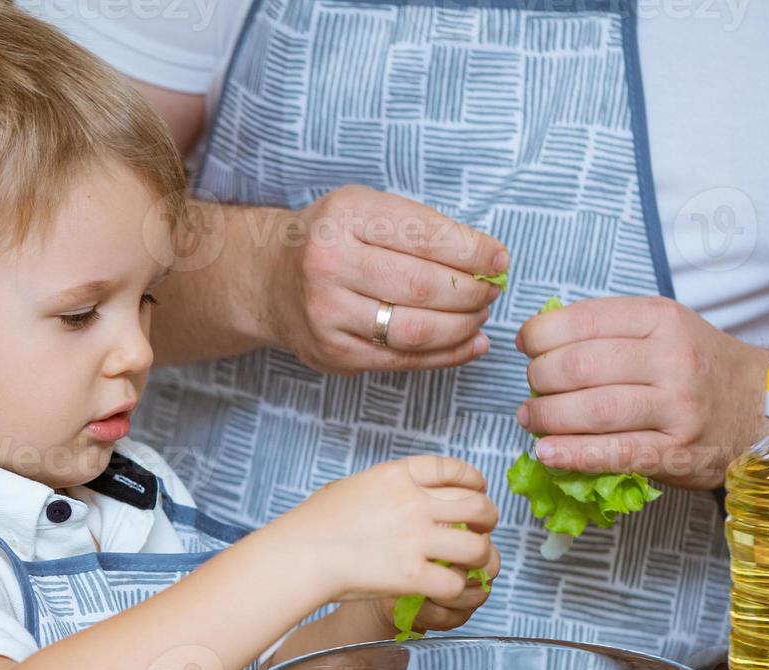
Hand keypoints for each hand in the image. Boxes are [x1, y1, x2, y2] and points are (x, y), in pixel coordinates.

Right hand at [263, 186, 508, 374]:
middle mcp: (329, 264)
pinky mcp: (333, 352)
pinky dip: (446, 355)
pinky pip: (403, 360)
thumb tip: (490, 261)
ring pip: (416, 329)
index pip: (425, 236)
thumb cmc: (332, 239)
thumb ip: (420, 228)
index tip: (500, 260)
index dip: (473, 252)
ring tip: (480, 315)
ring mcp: (328, 313)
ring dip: (463, 326)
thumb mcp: (365, 209)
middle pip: (423, 286)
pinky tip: (469, 343)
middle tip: (492, 291)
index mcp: (344, 216)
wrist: (268, 278)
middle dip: (472, 292)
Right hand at [279, 455, 500, 604]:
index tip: (478, 489)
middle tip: (482, 532)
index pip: (451, 469)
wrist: (298, 554)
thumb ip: (383, 487)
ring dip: (481, 559)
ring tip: (474, 567)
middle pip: (477, 506)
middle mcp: (412, 503)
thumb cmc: (314, 523)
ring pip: (477, 547)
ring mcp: (414, 539)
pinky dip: (457, 590)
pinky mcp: (411, 576)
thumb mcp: (351, 487)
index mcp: (397, 476)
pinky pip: (456, 583)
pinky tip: (447, 591)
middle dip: (487, 520)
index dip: (473, 479)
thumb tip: (401, 490)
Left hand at [515, 296, 768, 489]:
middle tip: (532, 387)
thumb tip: (541, 339)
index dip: (541, 334)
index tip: (527, 345)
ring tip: (531, 419)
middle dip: (540, 378)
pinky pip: (615, 454)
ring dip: (547, 417)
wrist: (765, 405)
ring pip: (593, 410)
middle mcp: (672, 359)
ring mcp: (677, 408)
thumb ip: (612, 330)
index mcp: (663, 320)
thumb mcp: (667, 328)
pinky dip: (574, 454)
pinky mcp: (677, 453)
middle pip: (580, 366)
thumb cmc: (701, 366)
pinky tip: (547, 453)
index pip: (584, 320)